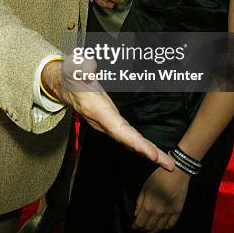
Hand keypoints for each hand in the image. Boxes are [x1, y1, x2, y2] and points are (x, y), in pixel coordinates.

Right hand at [41, 57, 173, 171]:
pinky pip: (129, 137)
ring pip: (130, 141)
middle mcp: (103, 122)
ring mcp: (108, 124)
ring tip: (168, 163)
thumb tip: (89, 67)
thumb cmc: (70, 76)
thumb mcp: (73, 68)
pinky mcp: (112, 122)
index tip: (151, 154)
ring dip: (149, 153)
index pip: (118, 129)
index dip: (134, 142)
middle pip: (127, 141)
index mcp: (97, 110)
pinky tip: (154, 153)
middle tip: (169, 165)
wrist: (64, 85)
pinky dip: (142, 146)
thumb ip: (81, 68)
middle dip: (148, 153)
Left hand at [133, 166, 189, 232]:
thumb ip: (140, 201)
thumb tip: (136, 214)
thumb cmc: (158, 177)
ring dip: (154, 231)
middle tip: (141, 229)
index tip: (134, 226)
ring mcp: (169, 213)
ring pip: (160, 228)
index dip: (136, 226)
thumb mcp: (145, 187)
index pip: (140, 222)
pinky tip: (162, 227)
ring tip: (150, 231)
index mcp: (148, 206)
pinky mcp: (177, 211)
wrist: (176, 173)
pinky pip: (171, 224)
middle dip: (144, 229)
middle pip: (150, 227)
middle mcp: (158, 212)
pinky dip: (165, 227)